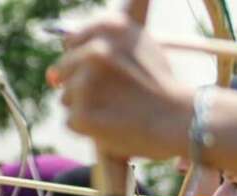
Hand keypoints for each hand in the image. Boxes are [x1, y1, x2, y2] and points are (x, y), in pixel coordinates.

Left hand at [50, 14, 193, 161]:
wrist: (182, 120)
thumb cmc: (161, 86)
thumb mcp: (139, 46)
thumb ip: (100, 47)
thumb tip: (54, 66)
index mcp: (109, 26)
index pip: (71, 42)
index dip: (84, 61)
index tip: (104, 72)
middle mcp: (95, 50)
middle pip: (64, 70)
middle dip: (82, 85)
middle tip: (115, 96)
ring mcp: (86, 83)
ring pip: (65, 98)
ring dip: (84, 106)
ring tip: (118, 109)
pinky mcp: (81, 114)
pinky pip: (70, 121)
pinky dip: (87, 127)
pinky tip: (112, 125)